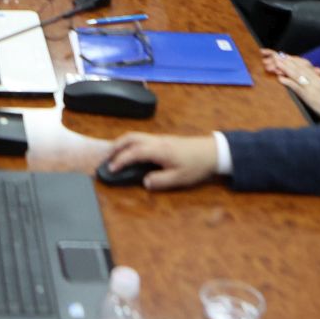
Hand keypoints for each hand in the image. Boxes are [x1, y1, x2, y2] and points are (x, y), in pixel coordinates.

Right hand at [103, 133, 219, 190]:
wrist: (213, 151)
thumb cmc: (197, 165)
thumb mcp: (179, 178)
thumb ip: (160, 181)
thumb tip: (145, 182)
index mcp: (158, 150)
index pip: (133, 153)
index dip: (120, 161)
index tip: (111, 169)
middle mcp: (157, 141)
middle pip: (130, 138)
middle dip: (115, 146)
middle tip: (106, 158)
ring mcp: (160, 138)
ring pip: (135, 136)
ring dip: (122, 143)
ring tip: (115, 154)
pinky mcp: (164, 139)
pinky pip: (142, 138)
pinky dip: (131, 143)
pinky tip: (131, 151)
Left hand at [260, 50, 319, 117]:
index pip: (306, 67)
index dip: (296, 61)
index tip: (288, 56)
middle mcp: (315, 81)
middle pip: (300, 68)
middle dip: (289, 61)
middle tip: (279, 55)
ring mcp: (311, 87)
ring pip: (297, 75)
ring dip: (286, 68)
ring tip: (277, 62)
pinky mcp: (308, 96)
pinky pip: (297, 87)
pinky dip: (288, 82)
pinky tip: (281, 79)